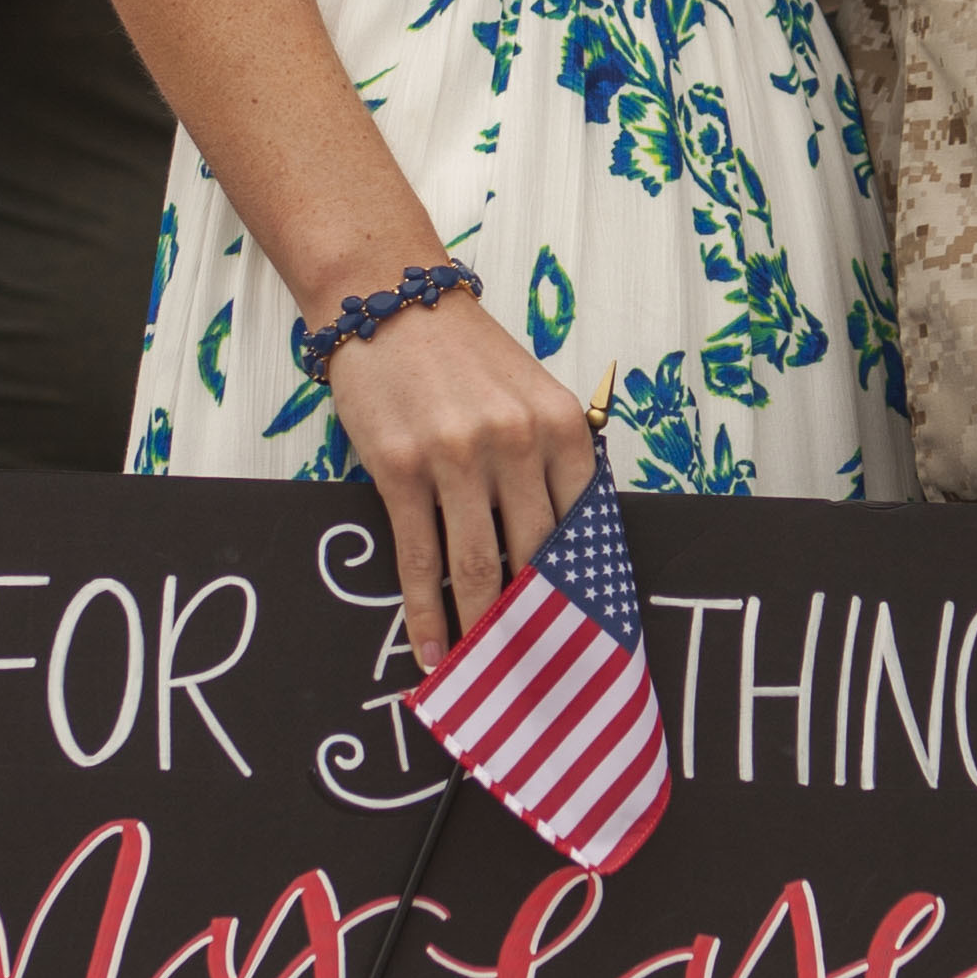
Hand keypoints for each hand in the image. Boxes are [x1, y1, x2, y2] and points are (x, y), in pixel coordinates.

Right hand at [317, 284, 598, 660]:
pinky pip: (419, 558)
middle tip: (544, 677)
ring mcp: (457, 457)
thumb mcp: (532, 394)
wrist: (388, 300)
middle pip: (537, 558)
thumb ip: (555, 460)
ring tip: (486, 677)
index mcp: (563, 426)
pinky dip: (426, 614)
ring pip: (479, 568)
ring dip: (482, 633)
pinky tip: (432, 651)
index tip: (588, 643)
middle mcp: (516, 442)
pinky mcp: (400, 469)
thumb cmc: (464, 355)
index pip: (586, 529)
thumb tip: (567, 553)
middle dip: (540, 624)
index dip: (586, 592)